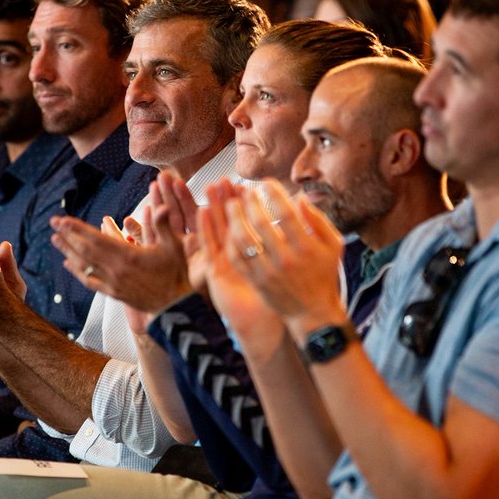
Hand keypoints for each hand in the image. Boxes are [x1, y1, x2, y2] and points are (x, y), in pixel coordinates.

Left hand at [50, 173, 194, 316]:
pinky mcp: (114, 294)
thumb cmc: (178, 274)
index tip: (63, 219)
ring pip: (84, 266)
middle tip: (53, 223)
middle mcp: (116, 270)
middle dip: (67, 236)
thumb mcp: (175, 247)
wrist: (177, 307)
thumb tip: (160, 206)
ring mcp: (113, 283)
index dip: (77, 229)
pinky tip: (68, 264)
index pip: (96, 239)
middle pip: (85, 251)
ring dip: (67, 251)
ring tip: (55, 239)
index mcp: (128, 256)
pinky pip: (90, 281)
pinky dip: (76, 272)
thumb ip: (164, 225)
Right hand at [193, 180, 286, 349]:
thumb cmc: (290, 293)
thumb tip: (297, 203)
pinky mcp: (216, 275)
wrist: (287, 319)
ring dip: (212, 208)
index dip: (241, 201)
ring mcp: (225, 265)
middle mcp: (238, 257)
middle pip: (226, 222)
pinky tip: (202, 211)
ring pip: (215, 231)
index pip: (244, 221)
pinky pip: (208, 248)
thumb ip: (292, 233)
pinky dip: (204, 229)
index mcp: (253, 253)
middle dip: (224, 200)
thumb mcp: (292, 258)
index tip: (243, 182)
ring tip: (212, 187)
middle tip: (222, 178)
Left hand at [223, 179, 345, 335]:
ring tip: (230, 204)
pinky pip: (237, 258)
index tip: (266, 182)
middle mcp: (285, 259)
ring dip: (234, 218)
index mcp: (306, 247)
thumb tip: (299, 197)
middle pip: (261, 223)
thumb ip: (318, 219)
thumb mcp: (333, 245)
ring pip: (243, 240)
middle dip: (250, 201)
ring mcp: (268, 272)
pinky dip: (231, 241)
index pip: (285, 213)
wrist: (312, 312)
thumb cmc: (324, 274)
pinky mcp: (256, 281)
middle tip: (245, 191)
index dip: (273, 193)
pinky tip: (230, 228)